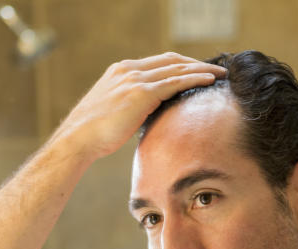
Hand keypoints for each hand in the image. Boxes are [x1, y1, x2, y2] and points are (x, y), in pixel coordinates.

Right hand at [51, 52, 225, 159]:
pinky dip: (195, 78)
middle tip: (214, 70)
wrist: (78, 139)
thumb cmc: (93, 134)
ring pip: (176, 67)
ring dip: (201, 69)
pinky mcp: (141, 93)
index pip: (158, 62)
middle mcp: (128, 70)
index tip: (196, 72)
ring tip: (219, 74)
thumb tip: (147, 116)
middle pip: (170, 60)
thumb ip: (130, 106)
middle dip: (194, 63)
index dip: (180, 65)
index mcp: (120, 71)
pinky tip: (210, 80)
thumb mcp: (113, 112)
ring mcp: (134, 79)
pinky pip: (175, 81)